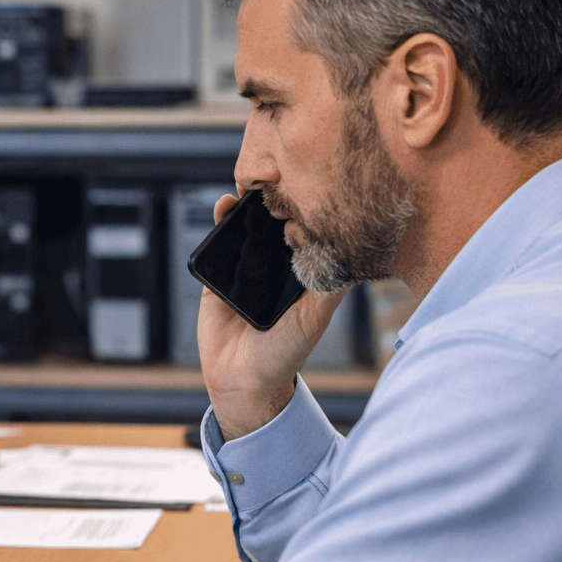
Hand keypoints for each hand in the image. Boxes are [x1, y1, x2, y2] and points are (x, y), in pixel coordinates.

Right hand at [198, 192, 347, 441]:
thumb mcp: (315, 317)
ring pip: (247, 228)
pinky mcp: (216, 275)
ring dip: (247, 205)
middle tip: (276, 180)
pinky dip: (220, 220)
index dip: (307, 209)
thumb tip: (345, 247)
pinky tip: (225, 205)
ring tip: (250, 187)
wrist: (242, 381)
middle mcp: (276, 267)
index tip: (307, 191)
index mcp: (303, 273)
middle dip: (275, 201)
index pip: (307, 231)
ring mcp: (245, 268)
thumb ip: (331, 285)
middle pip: (275, 224)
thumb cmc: (285, 353)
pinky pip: (217, 243)